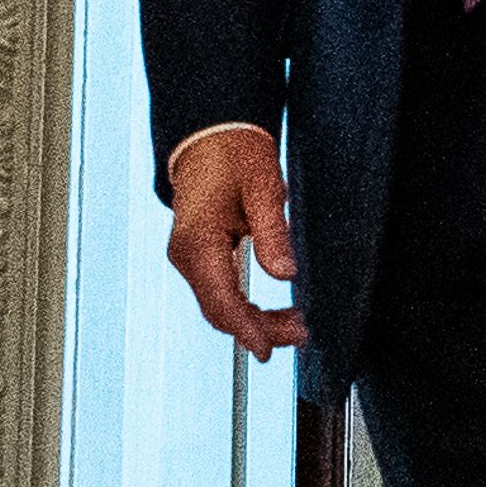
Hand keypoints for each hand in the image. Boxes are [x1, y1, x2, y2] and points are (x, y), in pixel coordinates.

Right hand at [164, 127, 309, 360]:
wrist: (212, 137)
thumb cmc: (237, 155)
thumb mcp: (264, 187)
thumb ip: (273, 231)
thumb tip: (286, 274)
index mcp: (199, 240)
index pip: (221, 299)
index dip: (247, 328)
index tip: (270, 349)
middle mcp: (186, 254)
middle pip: (219, 309)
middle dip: (258, 329)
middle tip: (300, 334)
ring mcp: (188, 257)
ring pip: (218, 305)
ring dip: (252, 321)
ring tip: (292, 326)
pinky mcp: (197, 256)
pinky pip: (217, 292)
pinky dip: (242, 307)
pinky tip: (268, 313)